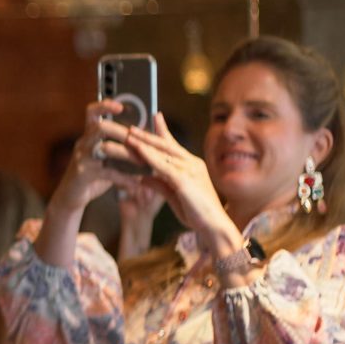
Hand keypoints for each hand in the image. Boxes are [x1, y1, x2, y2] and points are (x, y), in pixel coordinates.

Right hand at [57, 99, 139, 206]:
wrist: (70, 198)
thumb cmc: (92, 177)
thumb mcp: (105, 159)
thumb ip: (120, 148)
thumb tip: (145, 138)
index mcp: (89, 136)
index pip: (92, 112)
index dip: (105, 106)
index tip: (121, 106)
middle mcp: (83, 144)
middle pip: (101, 127)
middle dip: (123, 132)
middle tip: (139, 142)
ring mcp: (82, 158)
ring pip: (105, 148)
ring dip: (127, 154)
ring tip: (143, 163)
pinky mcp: (83, 174)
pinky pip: (107, 172)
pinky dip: (125, 178)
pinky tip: (136, 184)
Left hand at [105, 111, 238, 253]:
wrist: (215, 226)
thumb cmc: (198, 214)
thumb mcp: (174, 197)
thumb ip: (160, 185)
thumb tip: (143, 177)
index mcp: (192, 166)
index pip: (174, 146)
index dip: (163, 132)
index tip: (155, 117)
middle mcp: (192, 164)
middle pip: (167, 145)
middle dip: (148, 135)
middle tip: (132, 127)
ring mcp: (190, 170)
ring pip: (163, 153)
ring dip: (145, 143)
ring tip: (129, 135)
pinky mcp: (185, 180)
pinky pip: (163, 165)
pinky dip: (150, 156)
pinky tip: (138, 149)